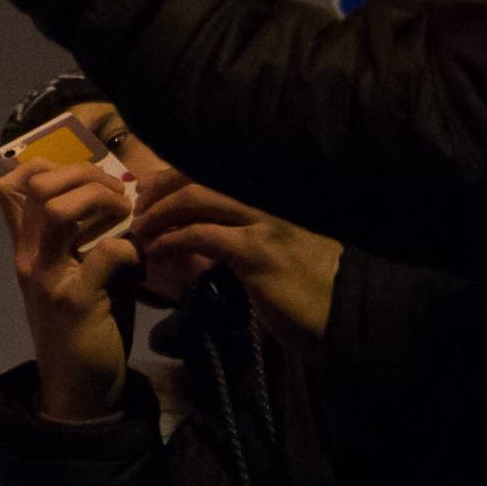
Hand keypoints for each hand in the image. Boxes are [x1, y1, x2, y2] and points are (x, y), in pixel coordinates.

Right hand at [0, 158, 140, 420]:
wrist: (79, 389)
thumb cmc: (82, 326)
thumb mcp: (74, 274)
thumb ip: (84, 237)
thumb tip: (120, 195)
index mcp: (27, 248)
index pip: (11, 186)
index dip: (47, 165)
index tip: (83, 177)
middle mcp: (29, 257)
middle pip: (40, 186)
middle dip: (85, 176)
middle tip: (116, 194)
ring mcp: (48, 277)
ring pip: (60, 210)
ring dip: (100, 200)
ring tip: (124, 214)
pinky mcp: (75, 300)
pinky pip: (106, 252)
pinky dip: (130, 248)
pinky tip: (137, 261)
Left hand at [129, 171, 342, 343]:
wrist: (350, 313)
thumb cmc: (314, 287)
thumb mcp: (278, 252)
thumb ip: (248, 237)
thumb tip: (210, 235)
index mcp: (267, 198)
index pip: (212, 172)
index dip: (175, 177)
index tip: (150, 192)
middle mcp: (264, 199)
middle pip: (197, 177)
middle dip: (160, 188)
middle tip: (137, 209)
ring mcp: (262, 223)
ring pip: (196, 198)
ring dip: (159, 213)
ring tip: (141, 231)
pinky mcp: (257, 252)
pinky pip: (203, 235)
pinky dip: (172, 240)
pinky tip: (157, 251)